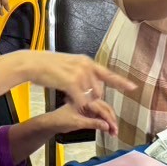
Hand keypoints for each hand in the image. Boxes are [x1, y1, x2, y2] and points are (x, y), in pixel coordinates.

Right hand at [9, 51, 137, 104]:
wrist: (33, 63)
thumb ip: (81, 71)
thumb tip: (87, 80)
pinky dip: (77, 103)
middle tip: (75, 95)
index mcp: (86, 62)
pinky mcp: (71, 83)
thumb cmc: (47, 65)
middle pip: (97, 91)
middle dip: (90, 98)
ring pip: (88, 97)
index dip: (121, 82)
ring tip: (66, 92)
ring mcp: (80, 74)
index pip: (107, 74)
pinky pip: (80, 100)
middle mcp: (86, 67)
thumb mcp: (69, 64)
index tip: (133, 87)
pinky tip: (68, 100)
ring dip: (82, 101)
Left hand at [41, 98, 117, 136]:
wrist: (52, 122)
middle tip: (115, 132)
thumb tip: (107, 126)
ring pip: (104, 112)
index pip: (102, 109)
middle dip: (112, 120)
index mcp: (86, 99)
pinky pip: (100, 115)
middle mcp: (90, 100)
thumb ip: (93, 123)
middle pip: (106, 109)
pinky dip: (104, 122)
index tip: (114, 129)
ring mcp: (90, 105)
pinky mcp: (89, 111)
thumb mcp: (78, 122)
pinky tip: (107, 129)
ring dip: (109, 122)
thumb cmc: (62, 120)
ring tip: (113, 133)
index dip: (110, 119)